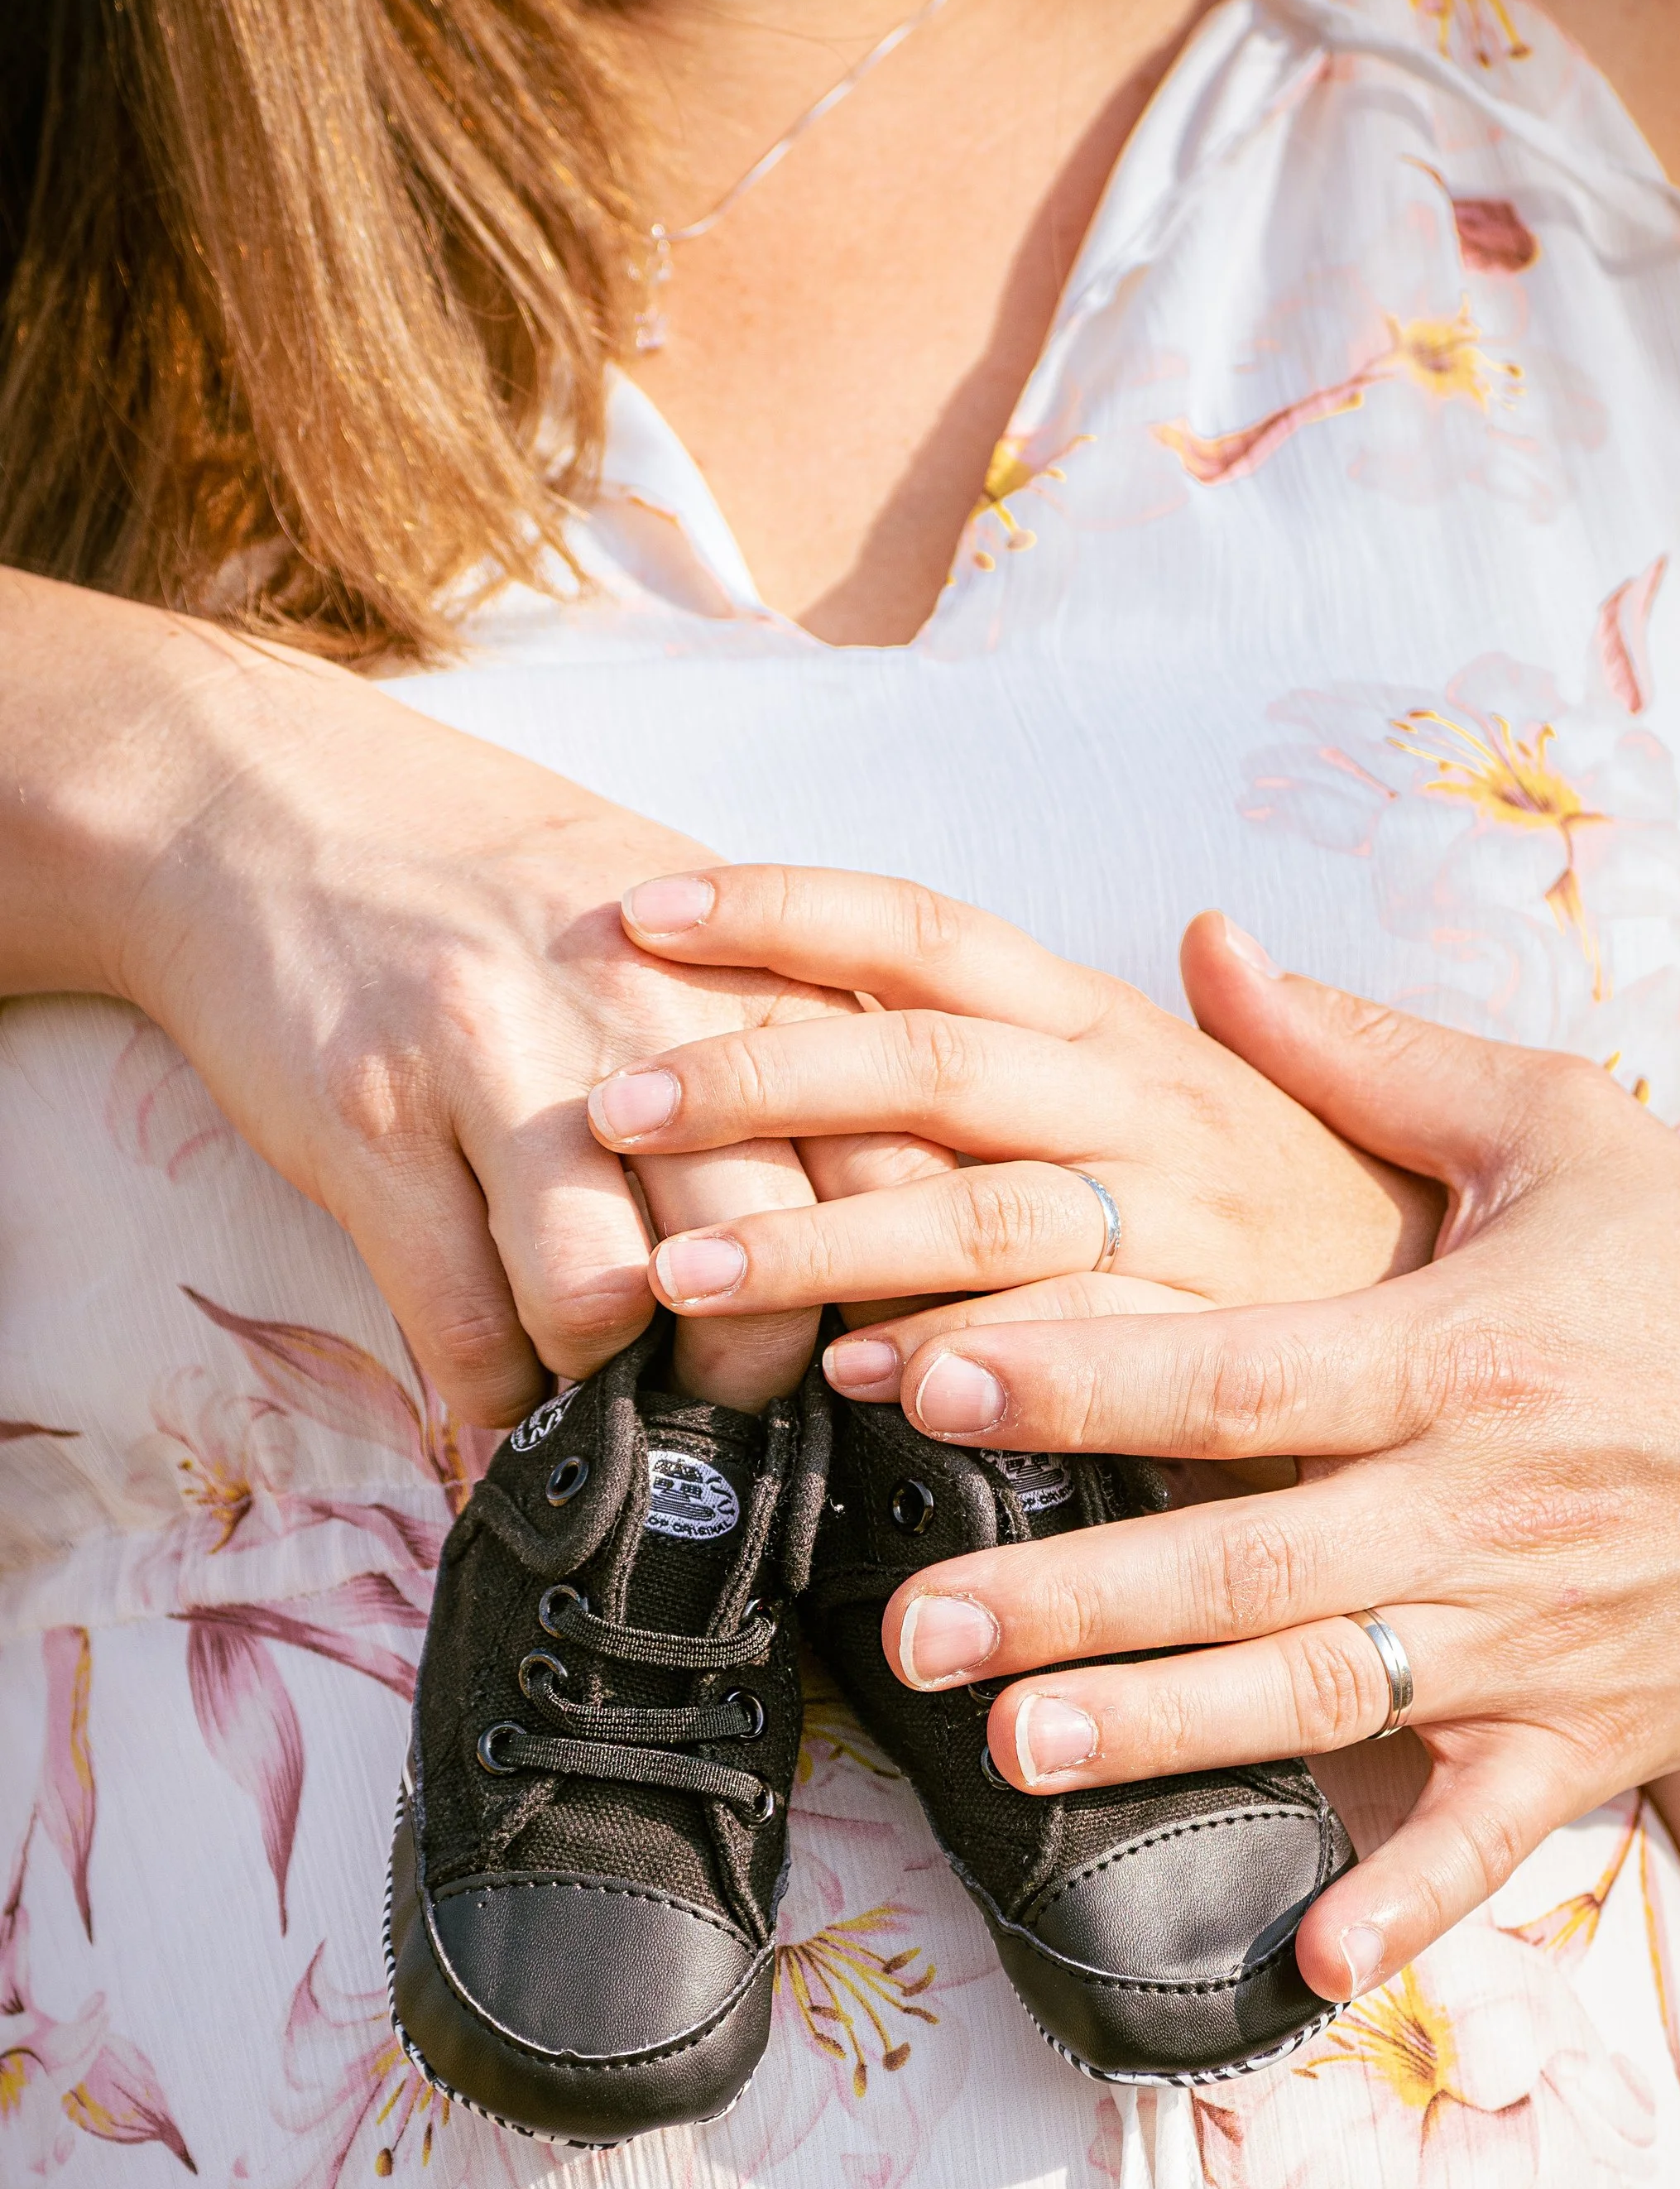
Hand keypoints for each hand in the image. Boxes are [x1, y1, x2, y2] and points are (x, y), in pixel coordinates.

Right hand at [7, 573, 868, 1424]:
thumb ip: (802, 1062)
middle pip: (770, 1257)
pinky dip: (492, 1390)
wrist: (272, 797)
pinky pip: (464, 1325)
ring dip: (605, 1380)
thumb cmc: (506, 887)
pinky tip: (501, 1380)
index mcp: (754, 972)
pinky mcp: (373, 1121)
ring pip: (608, 1303)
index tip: (857, 1344)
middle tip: (714, 1388)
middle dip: (750, 1366)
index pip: (898, 1171)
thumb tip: (897, 1229)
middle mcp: (647, 1012)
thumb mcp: (693, 933)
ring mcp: (502, 1063)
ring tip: (595, 1378)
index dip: (888, 1290)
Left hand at [586, 871, 1438, 1323]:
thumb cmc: (1410, 1225)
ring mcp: (1203, 1242)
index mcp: (1144, 1041)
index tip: (641, 912)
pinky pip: (1080, 1361)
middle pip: (936, 1070)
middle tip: (611, 1111)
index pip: (942, 938)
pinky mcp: (1238, 1370)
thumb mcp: (1341, 1095)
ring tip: (682, 1285)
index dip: (788, 910)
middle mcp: (1164, 1121)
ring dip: (819, 1250)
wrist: (1587, 1356)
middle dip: (762, 1078)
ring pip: (986, 1224)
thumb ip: (1254, 1020)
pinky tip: (865, 1388)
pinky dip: (965, 1368)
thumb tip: (1210, 932)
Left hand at [808, 930, 1679, 1994]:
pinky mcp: (1589, 1740)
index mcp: (1463, 1352)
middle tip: (914, 1615)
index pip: (1240, 1372)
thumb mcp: (1566, 1130)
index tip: (931, 1376)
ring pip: (1326, 1697)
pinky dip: (1407, 1905)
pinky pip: (1485, 1839)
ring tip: (1020, 1745)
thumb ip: (1369, 1053)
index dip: (1079, 1379)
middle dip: (1072, 1592)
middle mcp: (1485, 1508)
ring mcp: (1536, 1640)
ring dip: (1171, 1731)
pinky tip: (1304, 1958)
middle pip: (1247, 1559)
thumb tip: (1202, 949)